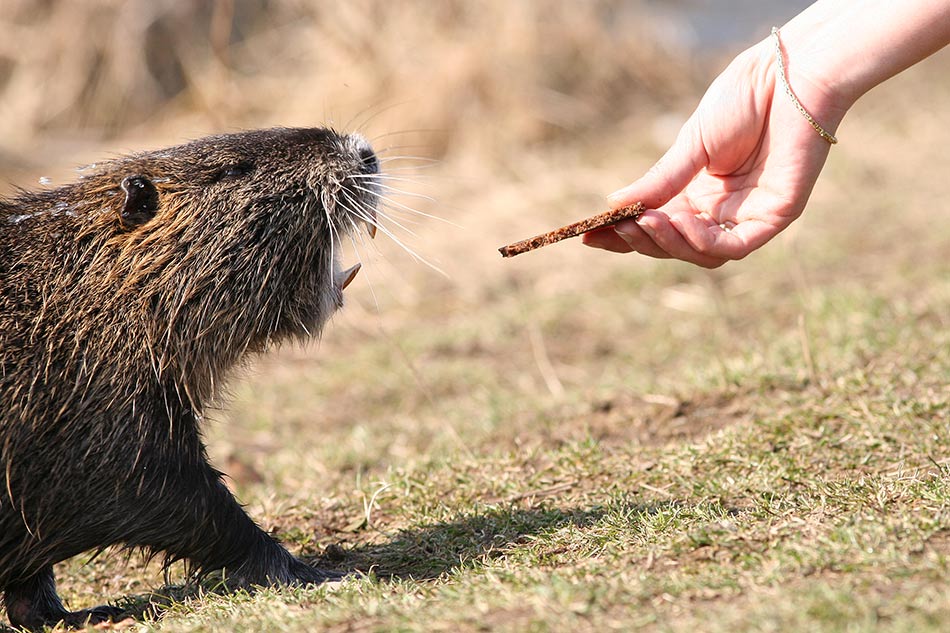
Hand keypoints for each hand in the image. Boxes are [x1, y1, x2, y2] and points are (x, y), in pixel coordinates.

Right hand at [584, 38, 844, 267]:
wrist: (787, 76)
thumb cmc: (743, 100)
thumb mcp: (690, 146)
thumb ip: (659, 181)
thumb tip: (614, 205)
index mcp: (700, 192)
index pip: (658, 226)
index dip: (625, 235)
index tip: (589, 237)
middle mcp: (723, 210)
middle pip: (676, 245)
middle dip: (642, 241)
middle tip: (616, 228)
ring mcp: (749, 216)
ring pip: (702, 254)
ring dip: (669, 243)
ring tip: (646, 221)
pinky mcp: (775, 216)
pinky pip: (733, 246)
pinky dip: (702, 241)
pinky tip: (679, 221)